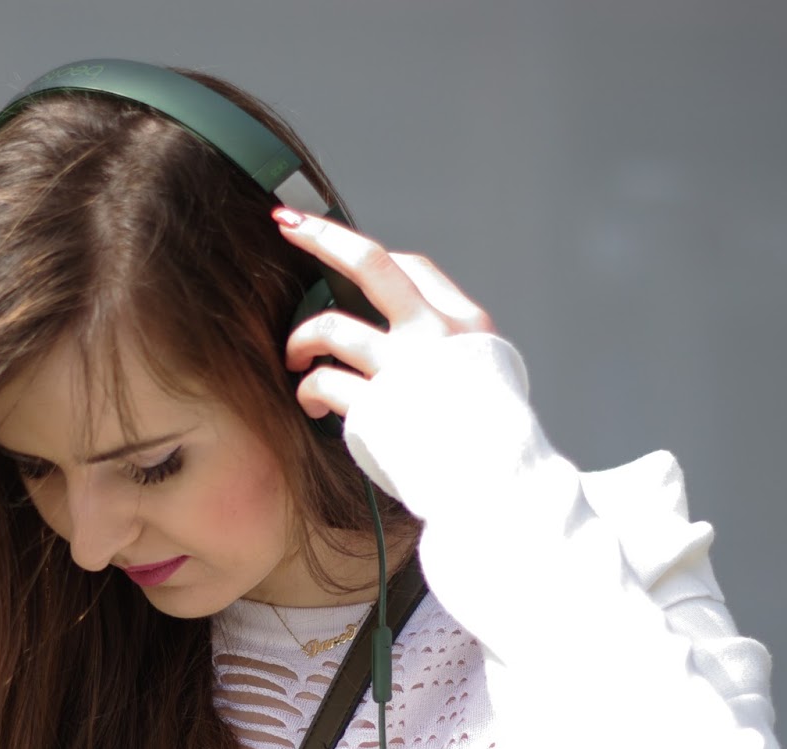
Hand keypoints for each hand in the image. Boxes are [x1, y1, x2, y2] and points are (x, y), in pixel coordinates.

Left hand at [272, 209, 494, 419]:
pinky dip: (309, 389)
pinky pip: (324, 381)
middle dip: (321, 237)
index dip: (366, 253)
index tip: (334, 246)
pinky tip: (310, 400)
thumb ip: (448, 342)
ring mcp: (402, 369)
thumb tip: (405, 320)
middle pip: (369, 264)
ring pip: (331, 326)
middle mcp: (433, 335)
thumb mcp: (485, 372)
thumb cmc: (489, 436)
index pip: (410, 267)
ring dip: (301, 338)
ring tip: (296, 356)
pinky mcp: (375, 407)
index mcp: (464, 323)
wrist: (498, 485)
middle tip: (287, 225)